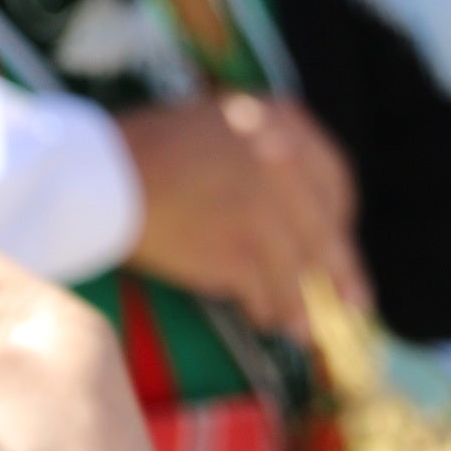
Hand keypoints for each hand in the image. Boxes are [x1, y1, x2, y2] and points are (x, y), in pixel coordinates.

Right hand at [116, 93, 369, 335]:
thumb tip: (301, 207)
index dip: (340, 221)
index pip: (336, 181)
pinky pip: (266, 291)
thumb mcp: (223, 125)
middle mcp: (285, 160)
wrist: (97, 172)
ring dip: (302, 305)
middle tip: (353, 304)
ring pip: (298, 268)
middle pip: (325, 229)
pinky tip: (262, 319)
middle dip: (341, 273)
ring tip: (300, 328)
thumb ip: (267, 151)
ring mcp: (265, 206)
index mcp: (283, 122)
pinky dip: (268, 310)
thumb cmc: (147, 150)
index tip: (340, 246)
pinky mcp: (240, 250)